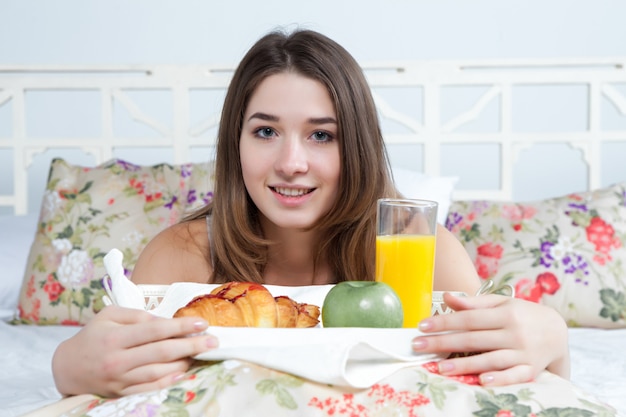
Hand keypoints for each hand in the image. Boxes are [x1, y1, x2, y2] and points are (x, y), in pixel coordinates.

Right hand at [52, 306, 217, 396]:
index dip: (180, 327)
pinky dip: (170, 382)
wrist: (67, 367)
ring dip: (184, 363)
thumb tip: (164, 320)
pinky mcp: (122, 393)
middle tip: (213, 341)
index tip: (201, 323)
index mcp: (115, 337)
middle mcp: (118, 359)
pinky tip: (184, 373)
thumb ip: (137, 315)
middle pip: (161, 352)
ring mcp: (120, 379)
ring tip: (202, 354)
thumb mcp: (109, 316)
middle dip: (190, 345)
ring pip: (159, 372)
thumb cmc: (93, 335)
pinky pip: (150, 389)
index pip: (154, 330)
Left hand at [412, 292, 569, 385]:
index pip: (468, 319)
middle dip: (444, 343)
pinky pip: (515, 377)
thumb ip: (475, 303)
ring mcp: (524, 353)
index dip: (444, 322)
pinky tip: (482, 381)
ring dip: (465, 365)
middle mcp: (514, 333)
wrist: (558, 331)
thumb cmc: (522, 314)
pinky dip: (500, 379)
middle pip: (474, 339)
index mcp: (505, 314)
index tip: (422, 326)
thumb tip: (449, 298)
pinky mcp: (532, 370)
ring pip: (490, 359)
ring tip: (440, 368)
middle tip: (418, 346)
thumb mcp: (502, 303)